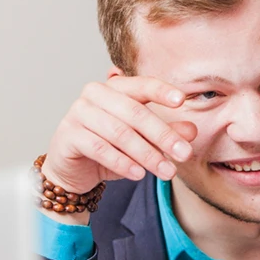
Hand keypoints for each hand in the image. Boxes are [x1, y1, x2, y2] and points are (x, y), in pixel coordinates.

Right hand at [42, 75, 197, 195]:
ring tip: (166, 171)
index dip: (162, 91)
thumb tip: (191, 131)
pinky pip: (100, 149)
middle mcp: (95, 94)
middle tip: (184, 155)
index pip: (142, 85)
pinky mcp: (68, 135)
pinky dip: (122, 163)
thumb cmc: (110, 148)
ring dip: (147, 154)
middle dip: (163, 135)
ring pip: (119, 133)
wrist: (74, 171)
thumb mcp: (143, 141)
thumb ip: (165, 132)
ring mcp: (78, 113)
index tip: (182, 101)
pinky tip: (139, 174)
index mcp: (115, 87)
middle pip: (135, 112)